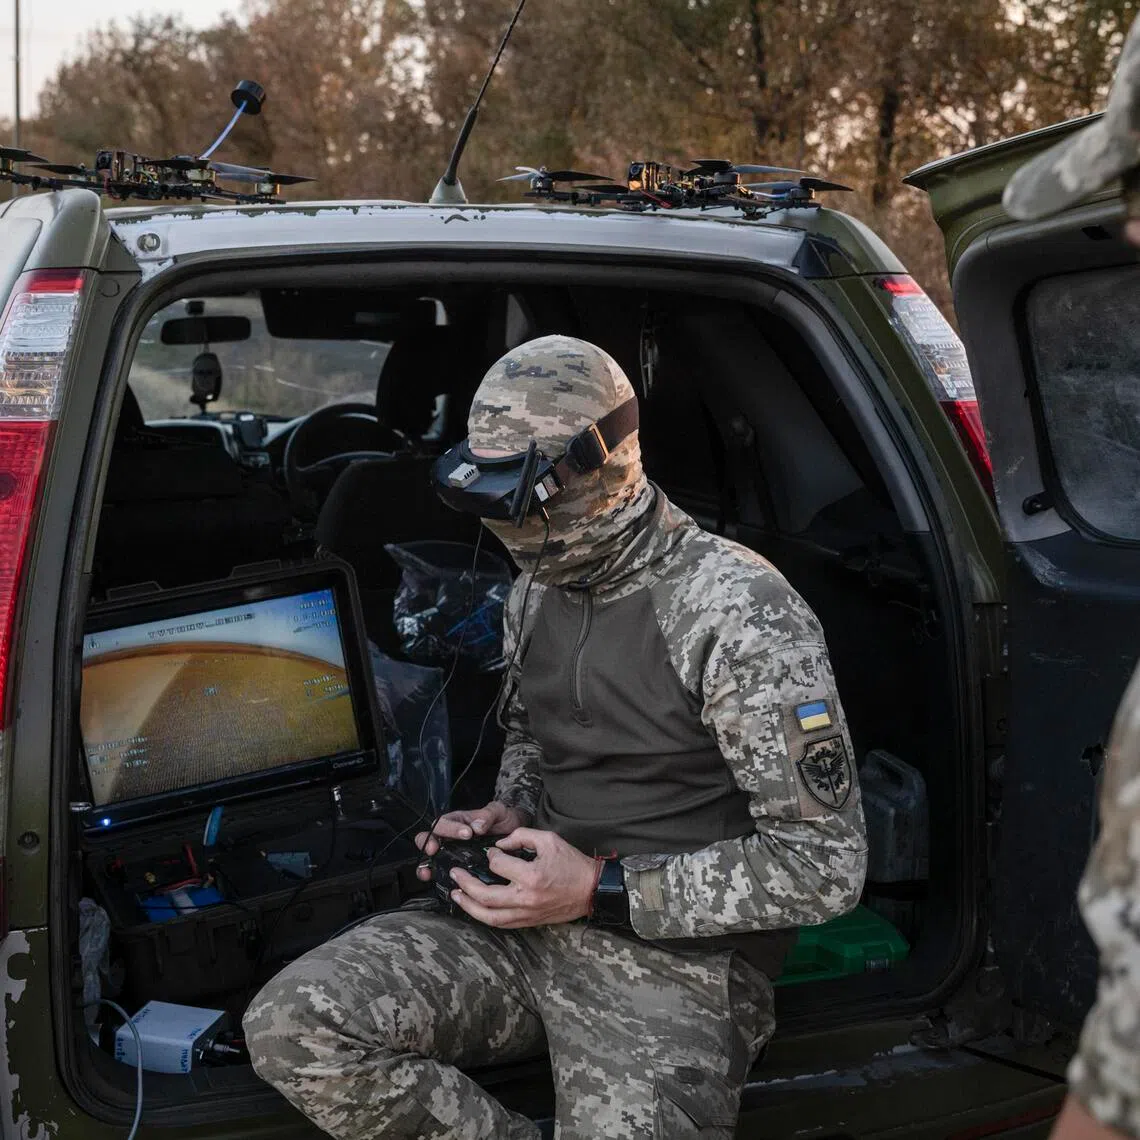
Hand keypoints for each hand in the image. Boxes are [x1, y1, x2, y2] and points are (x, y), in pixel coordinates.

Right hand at [414, 801, 526, 881]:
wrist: (514, 833)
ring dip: (427, 864)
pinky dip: (437, 876)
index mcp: (458, 820)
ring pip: (431, 856)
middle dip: (429, 843)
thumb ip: (488, 815)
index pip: (445, 821)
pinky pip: (443, 871)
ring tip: (429, 871)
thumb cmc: (503, 820)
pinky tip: (436, 880)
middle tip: (434, 849)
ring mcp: (453, 852)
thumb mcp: (498, 811)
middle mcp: (451, 836)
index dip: (451, 828)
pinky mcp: (459, 866)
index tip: (467, 833)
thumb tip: (477, 826)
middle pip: (430, 837)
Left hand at [447, 828, 598, 928]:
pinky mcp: (529, 922)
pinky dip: (484, 917)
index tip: (491, 852)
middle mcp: (526, 898)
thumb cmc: (572, 863)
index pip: (498, 865)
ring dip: (469, 906)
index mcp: (532, 875)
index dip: (490, 855)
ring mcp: (527, 914)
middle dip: (465, 884)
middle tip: (454, 874)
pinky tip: (475, 908)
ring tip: (456, 895)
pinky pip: (501, 924)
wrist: (592, 890)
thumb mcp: (549, 840)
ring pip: (489, 916)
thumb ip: (521, 837)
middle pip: (485, 896)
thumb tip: (499, 845)